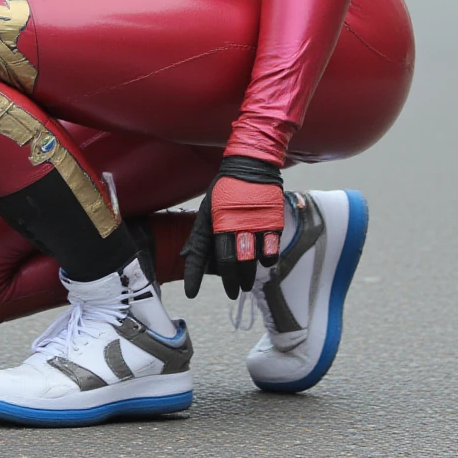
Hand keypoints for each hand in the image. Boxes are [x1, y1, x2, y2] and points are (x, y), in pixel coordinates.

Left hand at [182, 157, 283, 299]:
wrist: (251, 164)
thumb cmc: (225, 188)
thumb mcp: (207, 208)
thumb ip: (199, 234)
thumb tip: (184, 255)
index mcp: (214, 220)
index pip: (201, 254)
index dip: (195, 275)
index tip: (191, 293)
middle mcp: (233, 225)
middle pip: (230, 264)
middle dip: (231, 282)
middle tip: (233, 291)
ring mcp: (255, 225)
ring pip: (251, 262)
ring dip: (249, 276)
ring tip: (247, 283)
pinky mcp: (273, 223)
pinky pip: (270, 251)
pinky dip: (267, 261)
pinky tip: (263, 264)